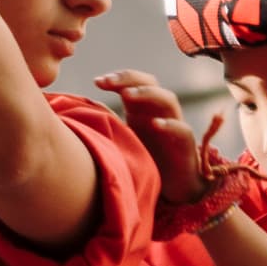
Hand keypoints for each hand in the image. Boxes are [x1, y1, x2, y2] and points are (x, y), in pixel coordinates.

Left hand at [97, 69, 211, 203]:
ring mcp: (174, 126)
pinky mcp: (186, 146)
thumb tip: (80, 109)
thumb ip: (106, 124)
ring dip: (148, 94)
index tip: (97, 82)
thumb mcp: (121, 140)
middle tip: (109, 82)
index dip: (117, 78)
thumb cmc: (145, 160)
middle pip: (150, 83)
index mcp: (142, 109)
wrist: (173, 187)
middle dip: (129, 79)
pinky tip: (155, 125)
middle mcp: (159, 112)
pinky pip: (182, 129)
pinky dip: (170, 125)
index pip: (133, 83)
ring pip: (168, 99)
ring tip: (128, 96)